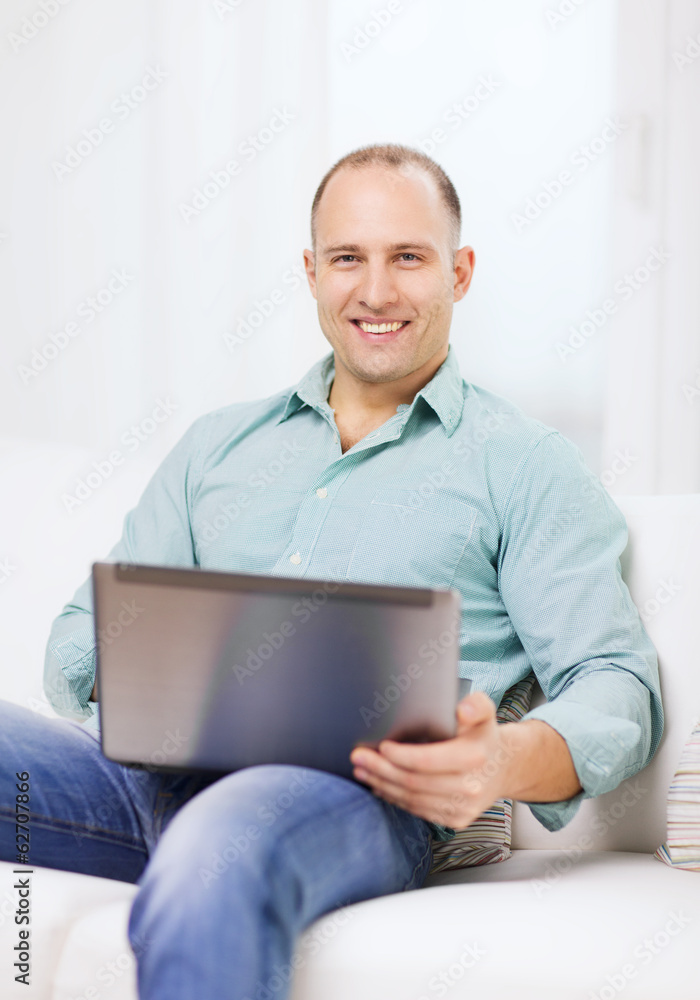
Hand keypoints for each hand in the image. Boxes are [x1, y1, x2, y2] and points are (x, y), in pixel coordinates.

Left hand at [349, 692, 515, 829]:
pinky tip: (381, 786)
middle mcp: (470, 787)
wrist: (501, 767)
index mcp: (474, 757)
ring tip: (362, 770)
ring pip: (412, 799)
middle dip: (381, 769)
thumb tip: (461, 710)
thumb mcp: (484, 711)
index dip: (400, 755)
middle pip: (414, 782)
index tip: (381, 746)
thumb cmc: (483, 734)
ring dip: (382, 784)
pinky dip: (395, 798)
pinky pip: (418, 810)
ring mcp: (463, 807)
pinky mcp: (456, 819)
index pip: (427, 761)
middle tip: (358, 757)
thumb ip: (476, 704)